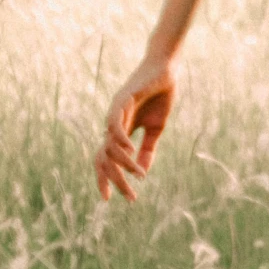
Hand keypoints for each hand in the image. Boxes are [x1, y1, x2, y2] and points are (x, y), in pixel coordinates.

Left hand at [95, 53, 177, 201]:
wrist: (165, 70)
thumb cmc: (160, 96)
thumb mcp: (155, 128)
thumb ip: (147, 149)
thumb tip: (142, 172)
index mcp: (119, 132)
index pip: (104, 160)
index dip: (105, 179)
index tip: (109, 199)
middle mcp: (112, 124)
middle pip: (104, 158)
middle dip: (114, 179)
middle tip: (129, 196)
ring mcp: (115, 113)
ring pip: (110, 146)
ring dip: (124, 163)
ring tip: (137, 174)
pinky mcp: (122, 100)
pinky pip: (115, 124)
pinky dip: (120, 139)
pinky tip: (129, 150)